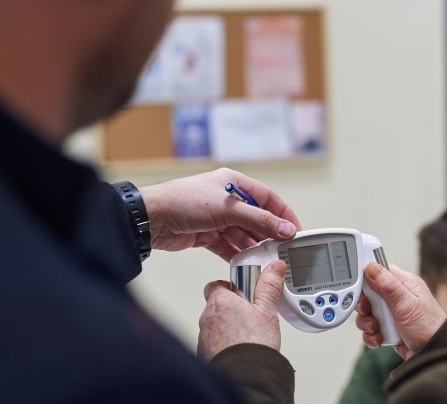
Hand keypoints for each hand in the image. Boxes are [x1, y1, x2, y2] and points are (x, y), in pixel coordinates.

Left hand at [139, 168, 301, 260]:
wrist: (151, 218)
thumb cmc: (183, 201)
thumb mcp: (228, 209)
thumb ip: (260, 220)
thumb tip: (285, 228)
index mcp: (234, 183)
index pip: (268, 198)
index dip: (283, 214)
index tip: (295, 231)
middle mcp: (227, 200)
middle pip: (256, 218)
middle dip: (268, 234)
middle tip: (280, 249)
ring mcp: (216, 218)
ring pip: (242, 234)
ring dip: (252, 246)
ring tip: (264, 259)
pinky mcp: (206, 234)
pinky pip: (228, 245)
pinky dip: (236, 254)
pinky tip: (245, 263)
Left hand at [197, 260, 285, 361]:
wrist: (245, 378)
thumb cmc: (252, 345)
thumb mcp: (267, 311)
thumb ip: (269, 287)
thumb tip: (273, 268)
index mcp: (219, 302)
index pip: (217, 284)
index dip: (232, 287)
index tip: (246, 292)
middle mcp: (207, 318)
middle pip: (217, 305)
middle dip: (232, 307)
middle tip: (251, 314)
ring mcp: (204, 338)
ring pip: (215, 325)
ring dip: (227, 326)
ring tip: (248, 333)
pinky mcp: (205, 354)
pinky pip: (213, 343)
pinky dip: (224, 343)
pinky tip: (241, 347)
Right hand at [356, 263, 446, 359]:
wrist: (433, 355)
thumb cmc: (429, 327)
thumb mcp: (407, 304)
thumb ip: (387, 285)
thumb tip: (371, 266)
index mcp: (404, 284)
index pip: (378, 272)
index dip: (366, 278)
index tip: (361, 288)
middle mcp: (396, 297)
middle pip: (368, 293)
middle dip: (365, 305)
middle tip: (369, 311)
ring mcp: (391, 313)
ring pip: (367, 312)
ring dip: (367, 322)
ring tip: (377, 328)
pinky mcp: (387, 328)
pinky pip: (370, 328)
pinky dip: (371, 335)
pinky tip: (380, 338)